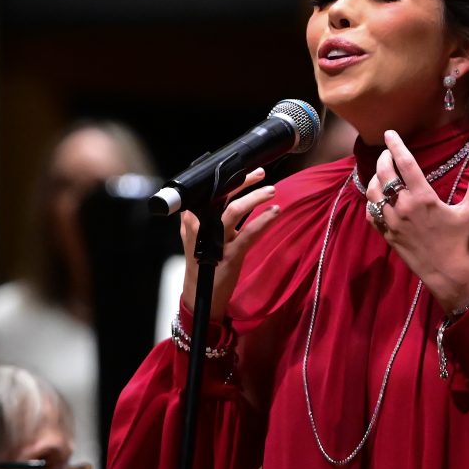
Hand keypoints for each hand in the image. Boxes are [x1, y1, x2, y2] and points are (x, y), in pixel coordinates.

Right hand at [180, 168, 281, 319]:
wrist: (201, 300)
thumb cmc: (201, 269)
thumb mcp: (193, 244)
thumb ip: (193, 225)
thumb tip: (194, 208)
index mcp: (194, 223)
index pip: (209, 194)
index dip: (225, 179)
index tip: (240, 169)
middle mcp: (203, 228)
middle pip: (222, 197)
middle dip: (242, 182)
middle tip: (259, 173)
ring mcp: (217, 242)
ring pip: (235, 211)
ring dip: (255, 198)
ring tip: (271, 190)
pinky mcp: (231, 256)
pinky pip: (249, 233)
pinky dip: (264, 220)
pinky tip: (275, 211)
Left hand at [366, 130, 468, 312]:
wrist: (447, 273)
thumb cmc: (461, 241)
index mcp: (423, 197)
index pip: (405, 163)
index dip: (396, 145)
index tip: (389, 133)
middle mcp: (404, 207)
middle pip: (384, 174)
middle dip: (383, 159)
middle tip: (387, 153)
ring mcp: (392, 222)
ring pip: (372, 193)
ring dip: (375, 179)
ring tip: (382, 174)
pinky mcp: (386, 235)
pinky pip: (371, 213)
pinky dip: (371, 202)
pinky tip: (378, 198)